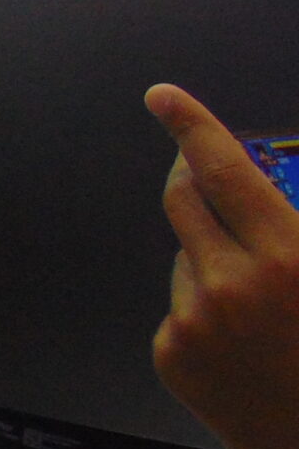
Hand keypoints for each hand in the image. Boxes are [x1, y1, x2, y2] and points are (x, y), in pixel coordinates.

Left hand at [147, 84, 298, 448]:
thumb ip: (292, 221)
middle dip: (192, 177)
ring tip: (264, 307)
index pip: (225, 171)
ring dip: (213, 258)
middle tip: (209, 176)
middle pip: (183, 199)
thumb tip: (272, 188)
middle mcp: (230, 285)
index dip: (191, 126)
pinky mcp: (169, 353)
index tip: (163, 96)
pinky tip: (243, 342)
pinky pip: (180, 304)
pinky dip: (204, 308)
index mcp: (287, 259)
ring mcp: (192, 322)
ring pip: (187, 256)